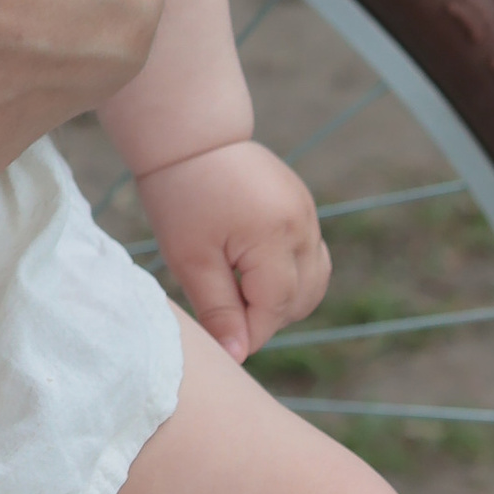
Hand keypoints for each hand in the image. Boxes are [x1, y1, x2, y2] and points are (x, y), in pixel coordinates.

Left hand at [135, 138, 328, 360]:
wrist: (190, 137)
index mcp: (274, 238)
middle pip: (300, 299)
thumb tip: (238, 355)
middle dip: (266, 318)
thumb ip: (218, 308)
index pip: (274, 309)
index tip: (223, 345)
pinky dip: (288, 274)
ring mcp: (308, 214)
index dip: (250, 334)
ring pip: (313, 281)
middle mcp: (302, 226)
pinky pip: (310, 256)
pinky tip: (250, 271)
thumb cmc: (180, 195)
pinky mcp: (304, 206)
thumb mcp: (190, 258)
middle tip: (223, 313)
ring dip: (282, 299)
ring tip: (237, 292)